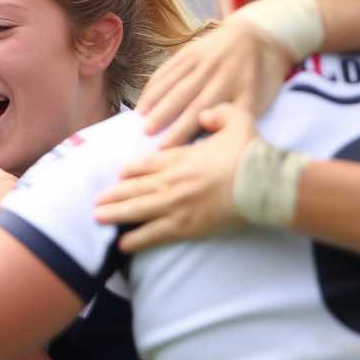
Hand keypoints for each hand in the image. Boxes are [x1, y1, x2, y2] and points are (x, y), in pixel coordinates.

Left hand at [94, 104, 256, 251]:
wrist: (262, 183)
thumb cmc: (251, 153)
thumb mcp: (237, 119)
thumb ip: (218, 113)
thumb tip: (205, 113)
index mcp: (180, 157)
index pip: (146, 163)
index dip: (130, 170)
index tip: (120, 174)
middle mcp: (171, 180)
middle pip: (134, 188)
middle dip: (113, 194)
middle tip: (96, 201)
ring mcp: (175, 204)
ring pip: (136, 210)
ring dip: (115, 214)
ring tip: (98, 218)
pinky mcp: (185, 226)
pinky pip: (154, 234)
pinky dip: (136, 240)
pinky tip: (123, 245)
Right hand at [137, 17, 293, 147]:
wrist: (258, 34)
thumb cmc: (260, 77)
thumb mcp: (259, 98)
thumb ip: (236, 117)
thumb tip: (212, 140)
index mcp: (232, 86)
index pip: (202, 111)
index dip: (182, 130)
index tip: (166, 147)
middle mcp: (213, 71)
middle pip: (182, 97)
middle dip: (163, 116)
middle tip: (145, 134)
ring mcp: (199, 58)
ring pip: (171, 82)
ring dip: (153, 101)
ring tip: (139, 119)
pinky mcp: (188, 50)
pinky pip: (167, 69)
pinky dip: (153, 85)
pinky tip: (143, 100)